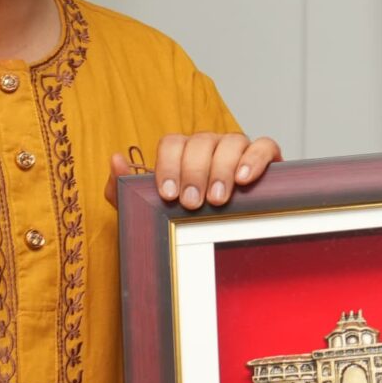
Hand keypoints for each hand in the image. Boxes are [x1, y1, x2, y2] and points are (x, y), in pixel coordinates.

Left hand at [108, 131, 281, 210]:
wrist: (222, 241)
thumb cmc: (186, 220)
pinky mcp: (265, 158)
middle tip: (192, 203)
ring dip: (222, 169)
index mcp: (182, 153)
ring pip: (232, 141)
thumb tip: (115, 160)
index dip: (169, 165)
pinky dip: (254, 159)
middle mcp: (210, 146)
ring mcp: (238, 150)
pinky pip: (264, 146)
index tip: (169, 194)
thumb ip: (124, 188)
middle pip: (201, 141)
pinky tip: (244, 179)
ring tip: (217, 199)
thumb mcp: (149, 210)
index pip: (172, 143)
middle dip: (194, 172)